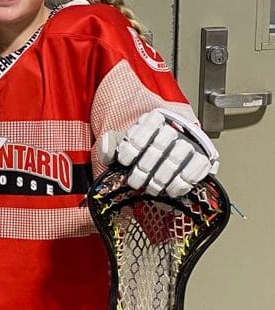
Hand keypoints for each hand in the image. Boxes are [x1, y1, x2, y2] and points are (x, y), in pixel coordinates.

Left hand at [99, 108, 219, 197]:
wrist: (173, 156)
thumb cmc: (145, 151)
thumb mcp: (126, 144)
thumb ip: (112, 145)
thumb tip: (105, 149)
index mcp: (156, 118)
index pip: (146, 126)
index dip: (133, 145)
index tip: (124, 160)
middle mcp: (176, 127)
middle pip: (159, 145)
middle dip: (145, 167)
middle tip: (135, 182)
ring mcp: (191, 142)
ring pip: (175, 158)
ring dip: (160, 178)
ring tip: (151, 188)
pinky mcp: (204, 158)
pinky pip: (195, 170)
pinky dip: (180, 183)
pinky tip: (170, 190)